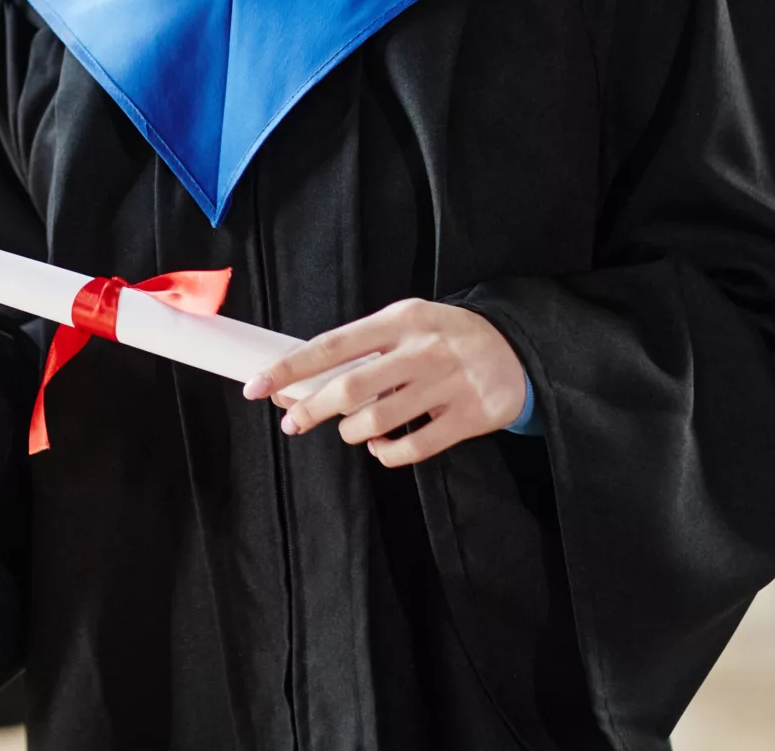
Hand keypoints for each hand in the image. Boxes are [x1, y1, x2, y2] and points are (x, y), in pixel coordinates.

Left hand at [245, 299, 528, 467]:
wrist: (518, 346)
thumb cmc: (443, 336)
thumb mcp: (405, 324)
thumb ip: (361, 348)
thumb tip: (301, 379)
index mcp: (400, 320)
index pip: (331, 345)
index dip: (290, 368)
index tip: (256, 386)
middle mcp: (423, 350)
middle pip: (350, 388)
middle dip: (312, 410)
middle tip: (293, 422)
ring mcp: (449, 384)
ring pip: (379, 420)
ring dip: (351, 432)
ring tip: (350, 431)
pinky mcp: (471, 417)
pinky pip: (415, 447)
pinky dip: (387, 453)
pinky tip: (380, 446)